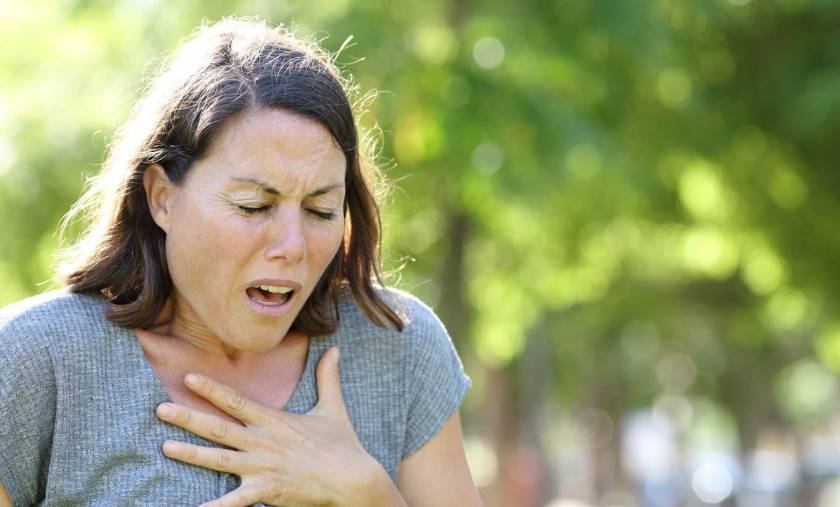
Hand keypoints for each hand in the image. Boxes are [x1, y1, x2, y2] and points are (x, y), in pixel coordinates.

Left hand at [155, 347, 388, 506]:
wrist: (353, 479)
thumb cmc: (343, 445)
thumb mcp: (333, 407)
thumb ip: (328, 377)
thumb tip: (336, 348)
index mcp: (275, 420)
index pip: (237, 401)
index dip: (211, 389)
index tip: (188, 377)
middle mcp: (264, 441)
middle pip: (219, 427)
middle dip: (188, 417)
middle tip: (161, 409)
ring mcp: (263, 467)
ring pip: (219, 460)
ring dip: (191, 454)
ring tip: (165, 447)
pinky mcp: (267, 491)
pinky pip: (235, 502)